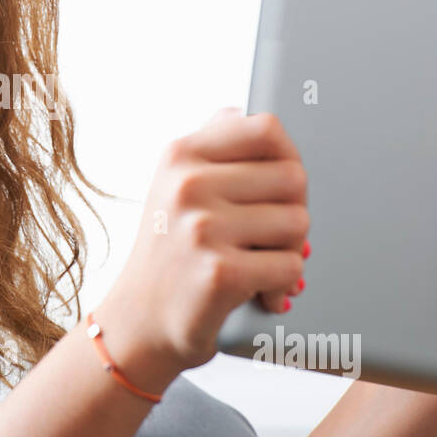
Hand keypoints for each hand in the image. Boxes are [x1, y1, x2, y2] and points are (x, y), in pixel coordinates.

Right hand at [96, 107, 308, 380]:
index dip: (289, 157)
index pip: (267, 129)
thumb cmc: (168, 254)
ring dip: (290, 252)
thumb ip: (208, 147)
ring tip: (262, 266)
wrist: (138, 324)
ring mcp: (202, 228)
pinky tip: (262, 295)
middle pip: (293, 178)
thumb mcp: (171, 188)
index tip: (281, 187)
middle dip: (293, 212)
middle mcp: (188, 184)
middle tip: (272, 238)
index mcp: (181, 154)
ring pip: (298, 224)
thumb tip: (239, 111)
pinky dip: (283, 287)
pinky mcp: (219, 272)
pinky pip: (290, 266)